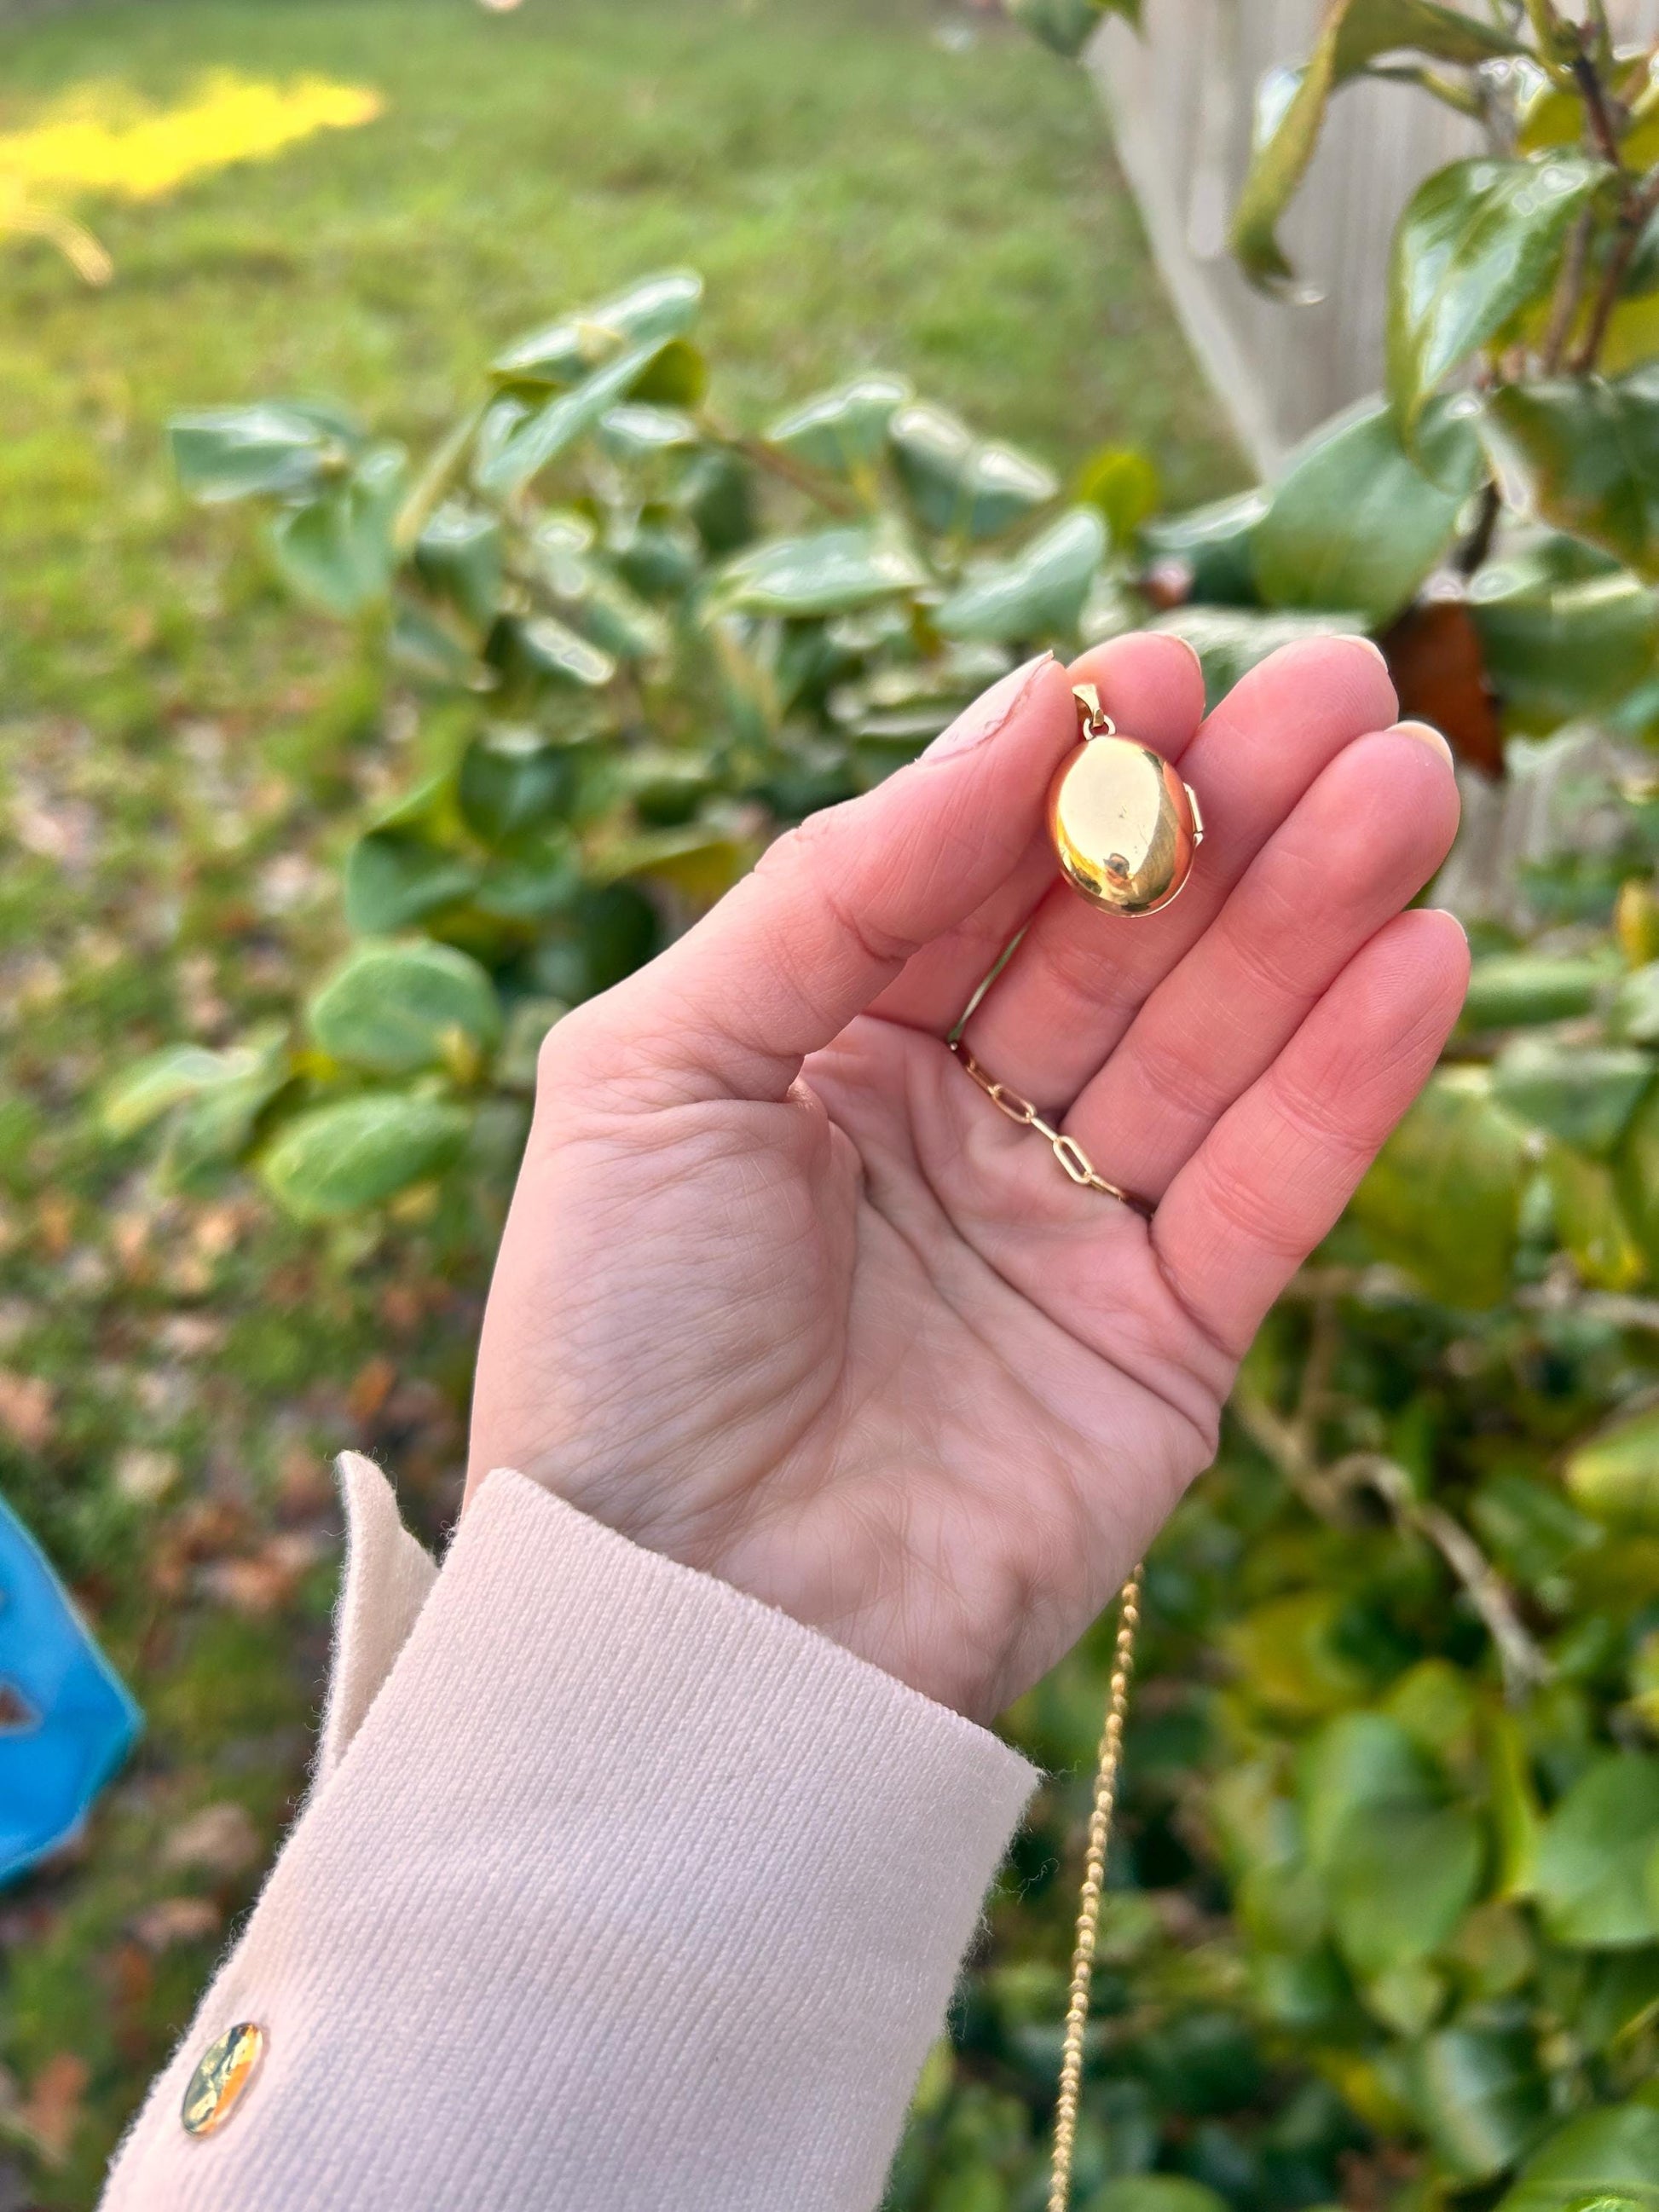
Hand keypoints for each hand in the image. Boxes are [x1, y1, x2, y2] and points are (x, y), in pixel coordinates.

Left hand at [469, 635, 1465, 1721]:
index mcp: (819, 1049)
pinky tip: (1416, 956)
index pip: (970, 875)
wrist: (681, 1624)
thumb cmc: (619, 1342)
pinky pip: (1265, 1191)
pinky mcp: (1161, 1349)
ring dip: (1313, 913)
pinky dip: (1345, 1082)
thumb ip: (831, 887)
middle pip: (1114, 942)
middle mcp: (952, 1126)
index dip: (1067, 770)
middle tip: (1345, 690)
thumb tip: (1015, 711)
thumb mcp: (655, 1067)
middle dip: (1225, 815)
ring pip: (1210, 1045)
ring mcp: (1063, 1235)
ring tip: (1406, 783)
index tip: (1162, 664)